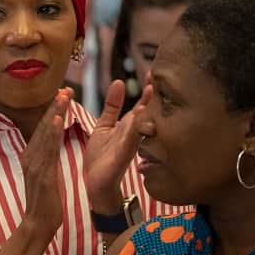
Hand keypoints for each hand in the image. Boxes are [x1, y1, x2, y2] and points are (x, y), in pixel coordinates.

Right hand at [19, 88, 69, 236]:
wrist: (37, 224)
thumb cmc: (46, 202)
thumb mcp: (46, 176)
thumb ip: (47, 160)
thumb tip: (52, 147)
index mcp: (32, 156)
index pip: (44, 129)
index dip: (53, 111)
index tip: (63, 96)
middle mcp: (30, 157)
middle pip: (43, 127)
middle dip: (55, 107)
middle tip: (65, 88)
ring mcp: (34, 164)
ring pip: (45, 134)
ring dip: (54, 114)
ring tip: (63, 97)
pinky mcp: (41, 173)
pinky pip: (48, 150)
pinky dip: (52, 133)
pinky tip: (57, 120)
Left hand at [84, 80, 148, 211]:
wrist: (97, 182)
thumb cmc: (102, 156)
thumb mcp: (104, 125)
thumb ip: (112, 106)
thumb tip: (119, 82)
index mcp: (129, 126)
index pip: (142, 104)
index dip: (148, 89)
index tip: (153, 71)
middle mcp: (133, 134)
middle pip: (146, 112)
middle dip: (152, 95)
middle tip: (157, 76)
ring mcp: (129, 144)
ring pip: (141, 124)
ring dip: (146, 109)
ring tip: (150, 90)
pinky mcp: (122, 156)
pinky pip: (130, 141)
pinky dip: (134, 130)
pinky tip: (138, 118)